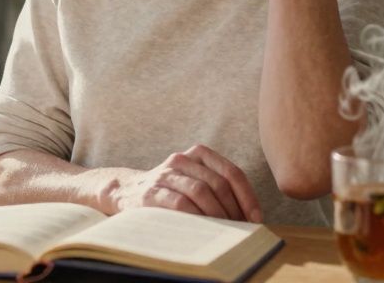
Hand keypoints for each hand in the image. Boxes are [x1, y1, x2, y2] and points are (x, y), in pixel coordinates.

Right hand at [102, 145, 262, 221]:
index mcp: (198, 153)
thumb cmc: (171, 190)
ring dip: (217, 214)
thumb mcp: (194, 179)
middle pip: (218, 183)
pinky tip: (204, 228)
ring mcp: (165, 175)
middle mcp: (182, 160)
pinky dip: (196, 216)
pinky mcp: (152, 193)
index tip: (256, 217)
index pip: (231, 172)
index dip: (247, 196)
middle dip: (234, 209)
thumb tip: (251, 214)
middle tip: (242, 228)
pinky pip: (179, 203)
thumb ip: (217, 187)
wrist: (127, 191)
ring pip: (200, 191)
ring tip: (225, 230)